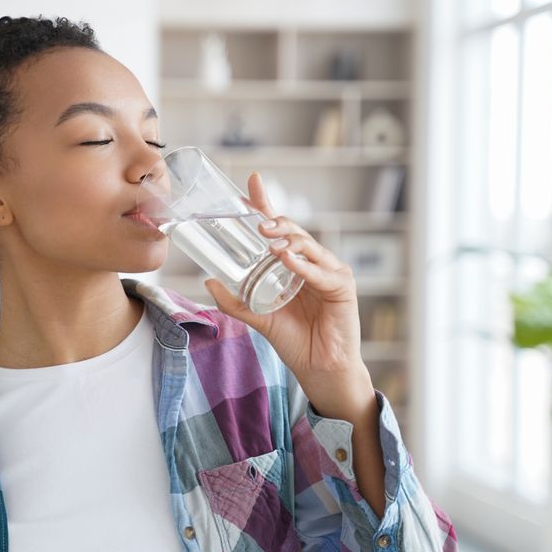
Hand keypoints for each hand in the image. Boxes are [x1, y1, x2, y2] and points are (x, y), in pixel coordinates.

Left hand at [203, 172, 374, 417]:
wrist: (319, 369)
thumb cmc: (295, 340)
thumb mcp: (259, 318)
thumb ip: (235, 302)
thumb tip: (208, 281)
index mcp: (293, 265)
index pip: (279, 228)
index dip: (266, 205)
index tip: (252, 182)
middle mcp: (312, 263)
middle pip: (294, 232)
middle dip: (275, 221)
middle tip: (256, 222)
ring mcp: (329, 272)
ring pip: (308, 246)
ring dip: (289, 239)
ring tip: (269, 240)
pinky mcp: (342, 287)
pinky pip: (321, 272)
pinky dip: (304, 264)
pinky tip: (288, 258)